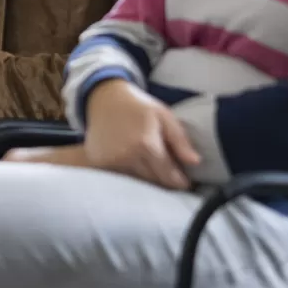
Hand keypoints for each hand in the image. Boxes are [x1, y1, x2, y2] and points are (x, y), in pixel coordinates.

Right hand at [6, 79, 198, 189]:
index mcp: (144, 146)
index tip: (186, 187)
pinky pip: (112, 180)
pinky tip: (126, 184)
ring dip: (141, 186)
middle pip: (151, 184)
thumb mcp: (162, 115)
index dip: (178, 183)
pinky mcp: (94, 164)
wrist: (102, 94)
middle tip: (172, 192)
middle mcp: (124, 157)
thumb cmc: (138, 105)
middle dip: (162, 187)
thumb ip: (179, 139)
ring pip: (132, 184)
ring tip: (149, 189)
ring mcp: (107, 163)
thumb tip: (193, 164)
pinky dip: (122, 183)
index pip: (168, 176)